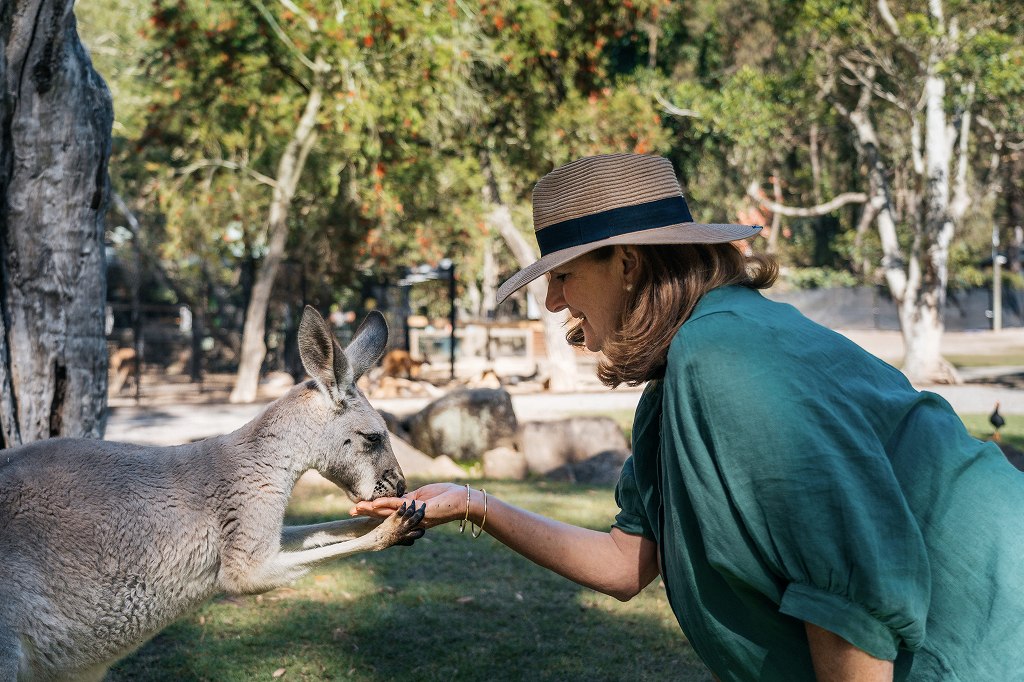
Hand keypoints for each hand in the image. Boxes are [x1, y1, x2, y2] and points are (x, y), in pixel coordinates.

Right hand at [351, 483, 471, 529]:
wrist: (462, 500)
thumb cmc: (446, 496)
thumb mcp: (422, 497)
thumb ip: (408, 499)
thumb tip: (396, 499)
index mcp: (409, 514)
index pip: (388, 513)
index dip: (373, 511)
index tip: (359, 508)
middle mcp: (409, 519)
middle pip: (384, 516)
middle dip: (367, 513)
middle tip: (351, 512)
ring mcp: (413, 516)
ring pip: (388, 513)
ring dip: (371, 510)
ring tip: (356, 508)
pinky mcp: (418, 510)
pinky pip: (398, 507)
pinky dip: (385, 504)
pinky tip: (373, 503)